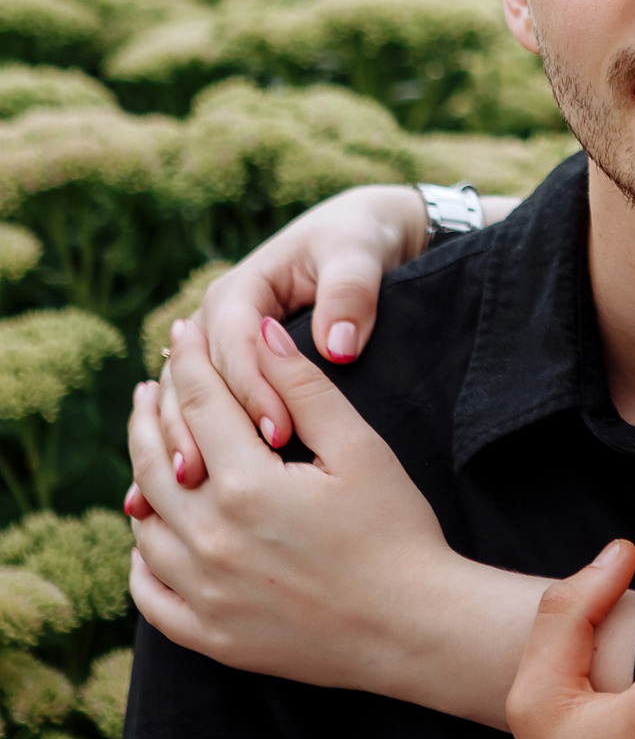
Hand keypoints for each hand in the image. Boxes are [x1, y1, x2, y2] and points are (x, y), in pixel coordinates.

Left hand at [127, 317, 554, 725]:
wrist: (416, 629)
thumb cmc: (397, 533)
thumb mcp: (360, 449)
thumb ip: (304, 388)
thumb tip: (260, 332)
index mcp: (248, 486)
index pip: (200, 406)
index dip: (189, 363)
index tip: (180, 335)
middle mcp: (211, 540)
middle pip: (156, 460)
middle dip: (152, 414)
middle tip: (150, 387)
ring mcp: (205, 593)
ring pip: (147, 523)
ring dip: (140, 478)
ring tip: (149, 449)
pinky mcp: (212, 635)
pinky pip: (150, 595)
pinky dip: (141, 558)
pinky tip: (151, 534)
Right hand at [131, 188, 428, 501]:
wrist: (362, 238)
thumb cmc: (360, 241)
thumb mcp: (359, 254)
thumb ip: (351, 293)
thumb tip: (337, 346)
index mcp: (239, 290)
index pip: (233, 344)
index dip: (252, 389)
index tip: (280, 433)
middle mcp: (214, 324)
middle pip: (192, 381)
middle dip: (203, 428)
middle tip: (222, 478)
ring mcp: (213, 357)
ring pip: (182, 405)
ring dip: (185, 446)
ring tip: (196, 491)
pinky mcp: (224, 384)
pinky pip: (194, 421)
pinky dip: (183, 454)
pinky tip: (168, 501)